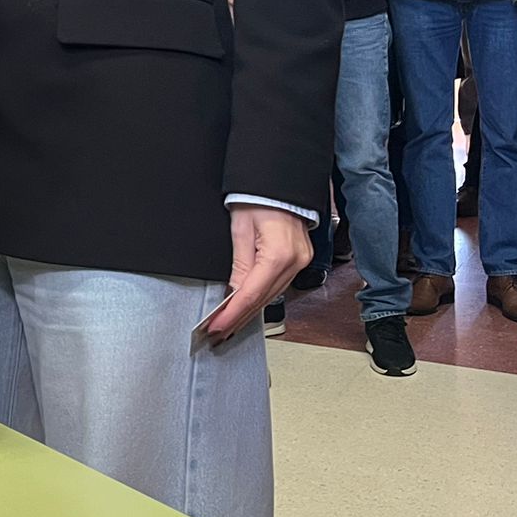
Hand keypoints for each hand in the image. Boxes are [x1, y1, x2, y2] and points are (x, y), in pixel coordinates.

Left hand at [204, 205, 311, 342]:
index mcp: (278, 255)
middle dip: (238, 318)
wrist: (278, 183)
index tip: (216, 327)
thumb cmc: (258, 198)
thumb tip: (233, 294)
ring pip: (272, 296)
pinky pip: (278, 285)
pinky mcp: (299, 260)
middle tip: (217, 333)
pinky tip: (248, 306)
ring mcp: (300, 262)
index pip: (250, 294)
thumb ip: (239, 266)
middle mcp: (294, 262)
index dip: (231, 314)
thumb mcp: (240, 231)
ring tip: (229, 325)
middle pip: (263, 300)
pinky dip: (261, 297)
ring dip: (250, 311)